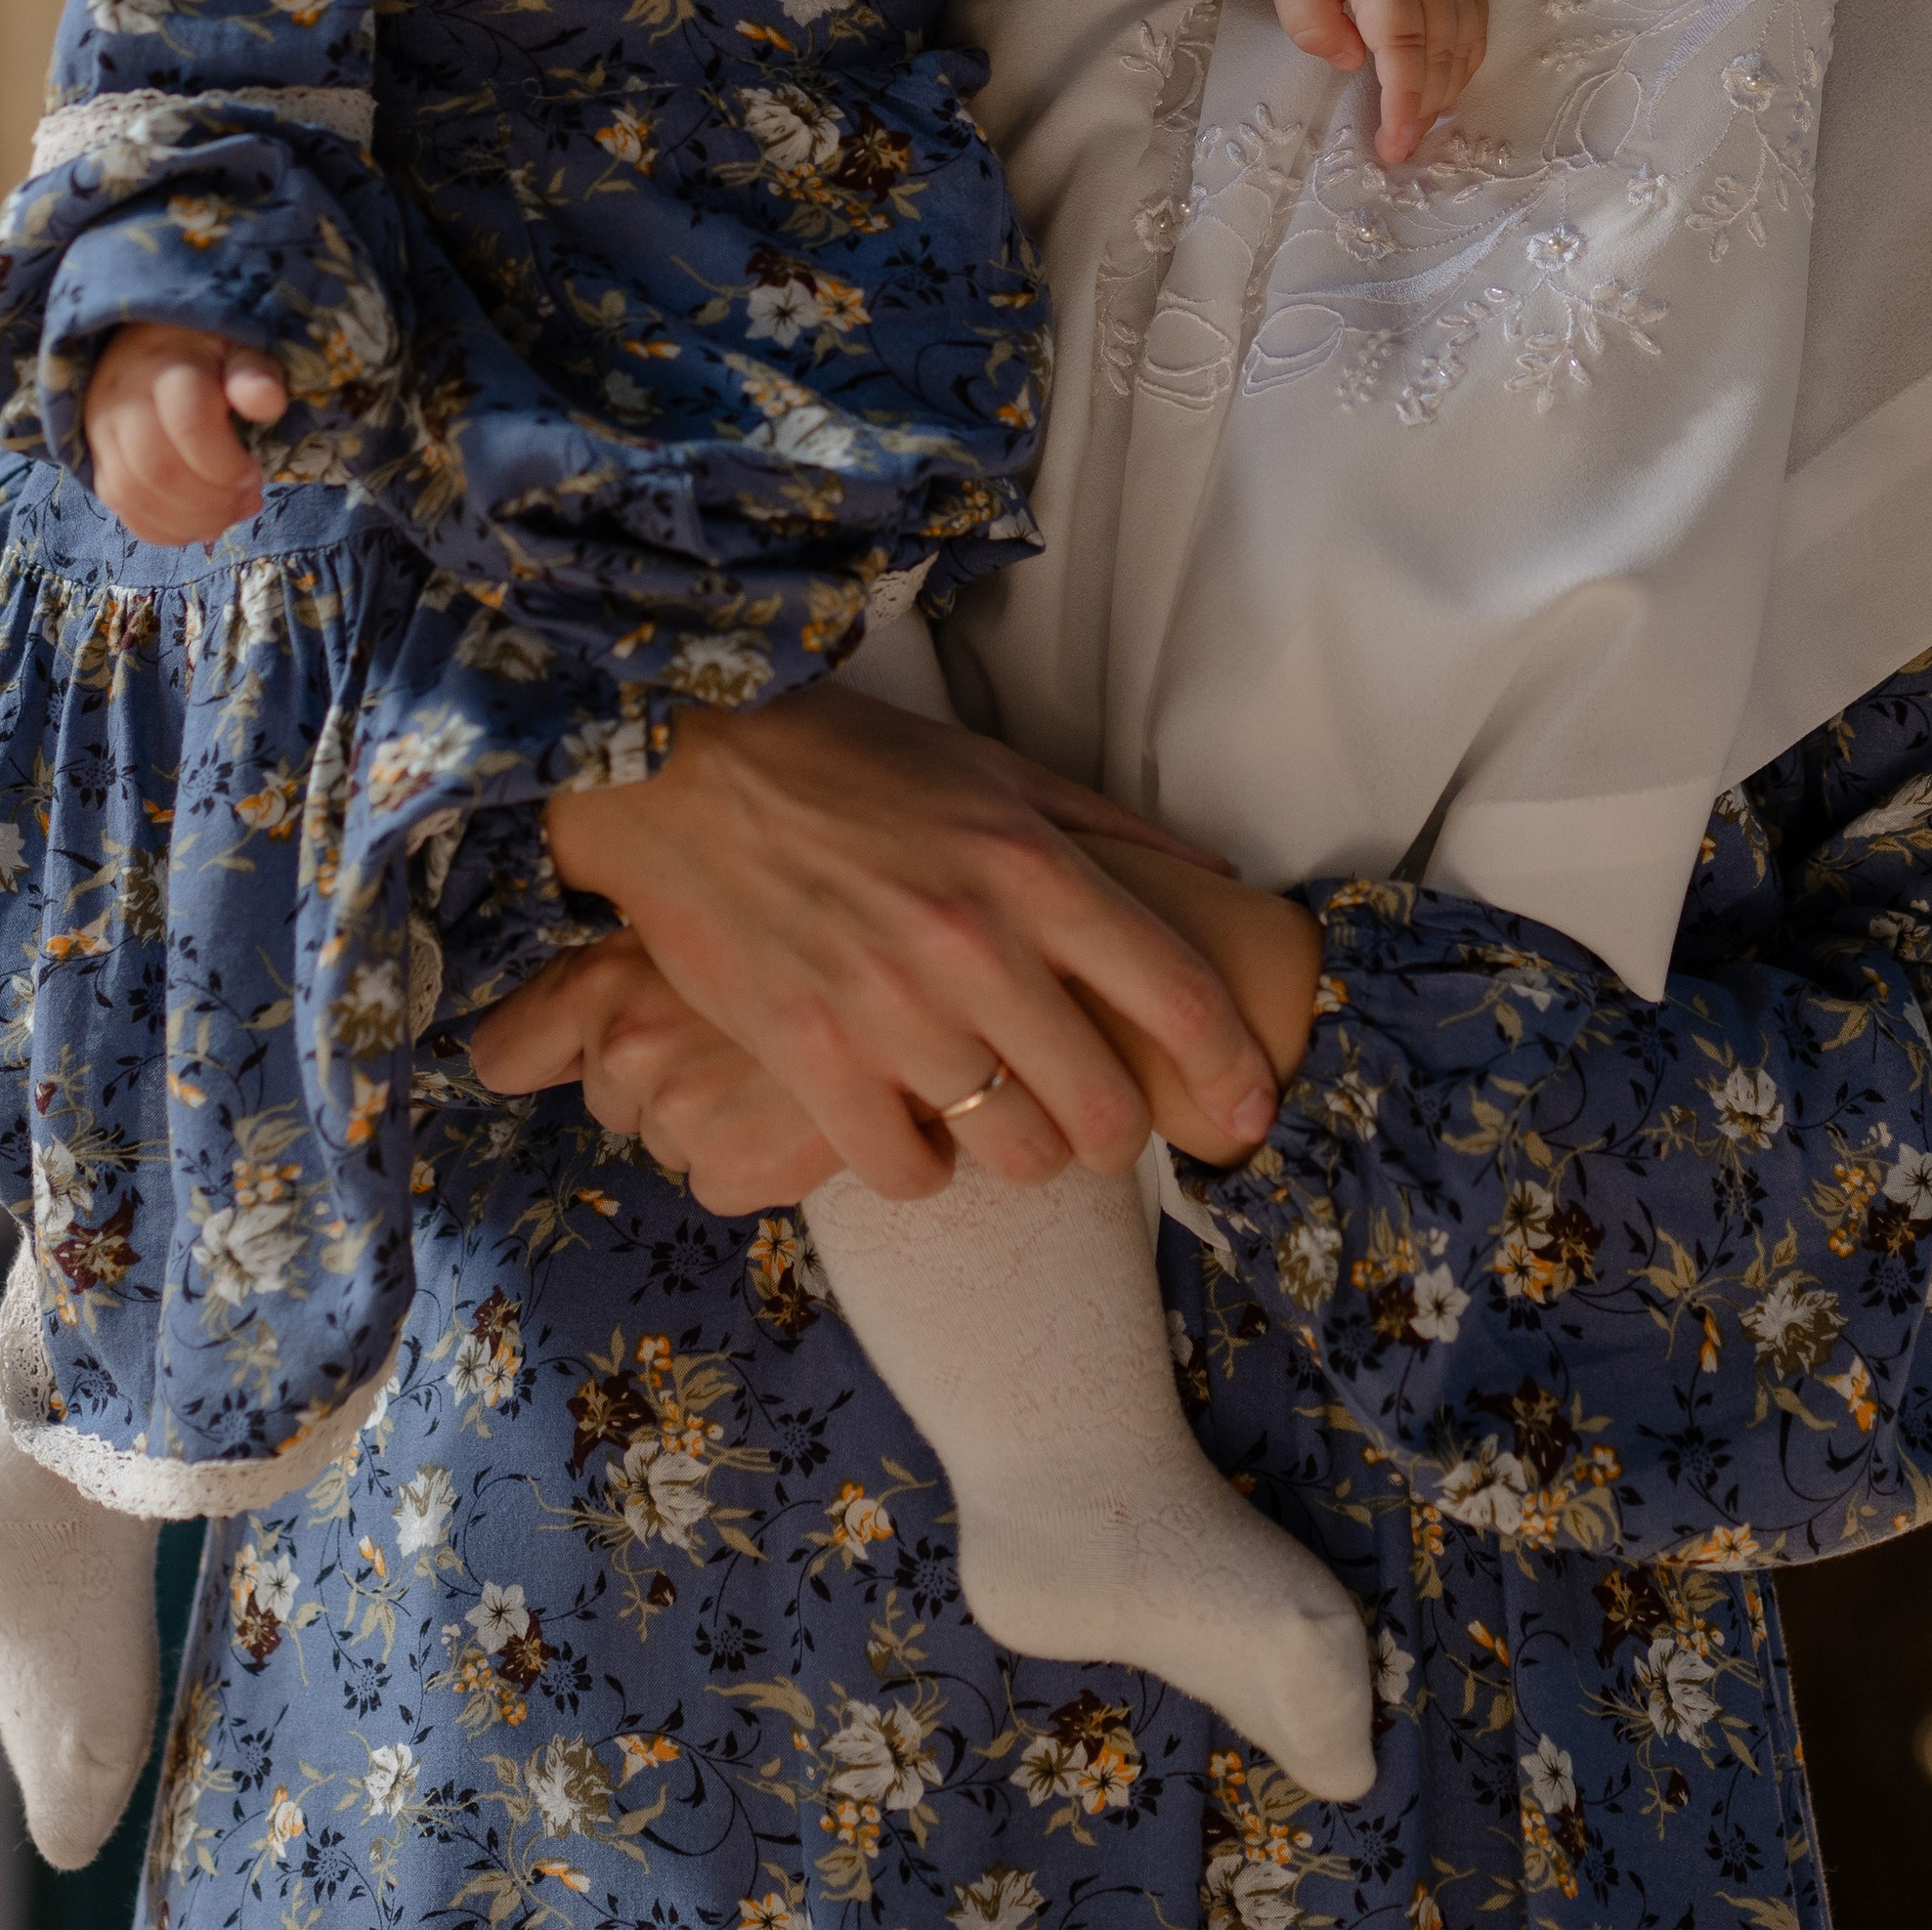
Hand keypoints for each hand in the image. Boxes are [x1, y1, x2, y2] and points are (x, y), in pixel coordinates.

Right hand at [83, 322, 289, 544]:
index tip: (255, 473)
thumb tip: (268, 401)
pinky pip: (121, 509)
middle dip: (212, 500)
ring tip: (230, 513)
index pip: (188, 424)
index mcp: (165, 368)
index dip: (226, 464)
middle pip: (159, 469)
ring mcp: (102, 434)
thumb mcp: (240, 349)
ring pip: (135, 495)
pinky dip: (165, 529)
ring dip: (191, 520)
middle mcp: (122, 401)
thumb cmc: (207, 354)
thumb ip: (255, 374)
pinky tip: (201, 523)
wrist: (149, 350)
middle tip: (248, 499)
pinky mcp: (98, 462)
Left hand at [473, 938, 843, 1212]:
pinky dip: (752, 1156)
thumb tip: (557, 1000)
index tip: (560, 1050)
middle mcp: (627, 1053)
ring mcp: (680, 1118)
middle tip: (731, 1029)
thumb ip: (631, 947)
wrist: (927, 983)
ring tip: (774, 1061)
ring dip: (709, 1113)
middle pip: (607, 1094)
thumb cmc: (816, 921)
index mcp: (605, 980)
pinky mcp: (735, 1172)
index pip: (506, 1054)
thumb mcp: (703, 904)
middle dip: (658, 1072)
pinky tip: (795, 1106)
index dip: (538, 1053)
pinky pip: (715, 1180)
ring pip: (666, 1136)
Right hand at [542, 684, 1280, 1205]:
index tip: (1249, 1103)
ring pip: (1016, 1152)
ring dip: (1021, 1151)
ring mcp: (893, 1009)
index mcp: (1034, 865)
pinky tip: (910, 1125)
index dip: (1232, 1066)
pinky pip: (909, 1171)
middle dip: (1115, 1132)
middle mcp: (978, 944)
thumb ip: (1108, 832)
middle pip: (1103, 1106)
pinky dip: (922, 1166)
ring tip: (996, 1118)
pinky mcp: (811, 1058)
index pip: (1179, 994)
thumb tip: (1217, 881)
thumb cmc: (844, 761)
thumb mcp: (993, 769)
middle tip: (1093, 1121)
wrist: (683, 767)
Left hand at [1255, 0, 1486, 162]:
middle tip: (1399, 145)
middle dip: (1424, 107)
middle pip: (1441, 49)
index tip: (1395, 142)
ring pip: (1466, 39)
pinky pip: (1475, 20)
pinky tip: (1444, 86)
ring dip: (1447, 89)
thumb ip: (1308, 16)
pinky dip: (1465, 60)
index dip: (1404, 99)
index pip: (1404, 42)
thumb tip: (1352, 61)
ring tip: (1418, 124)